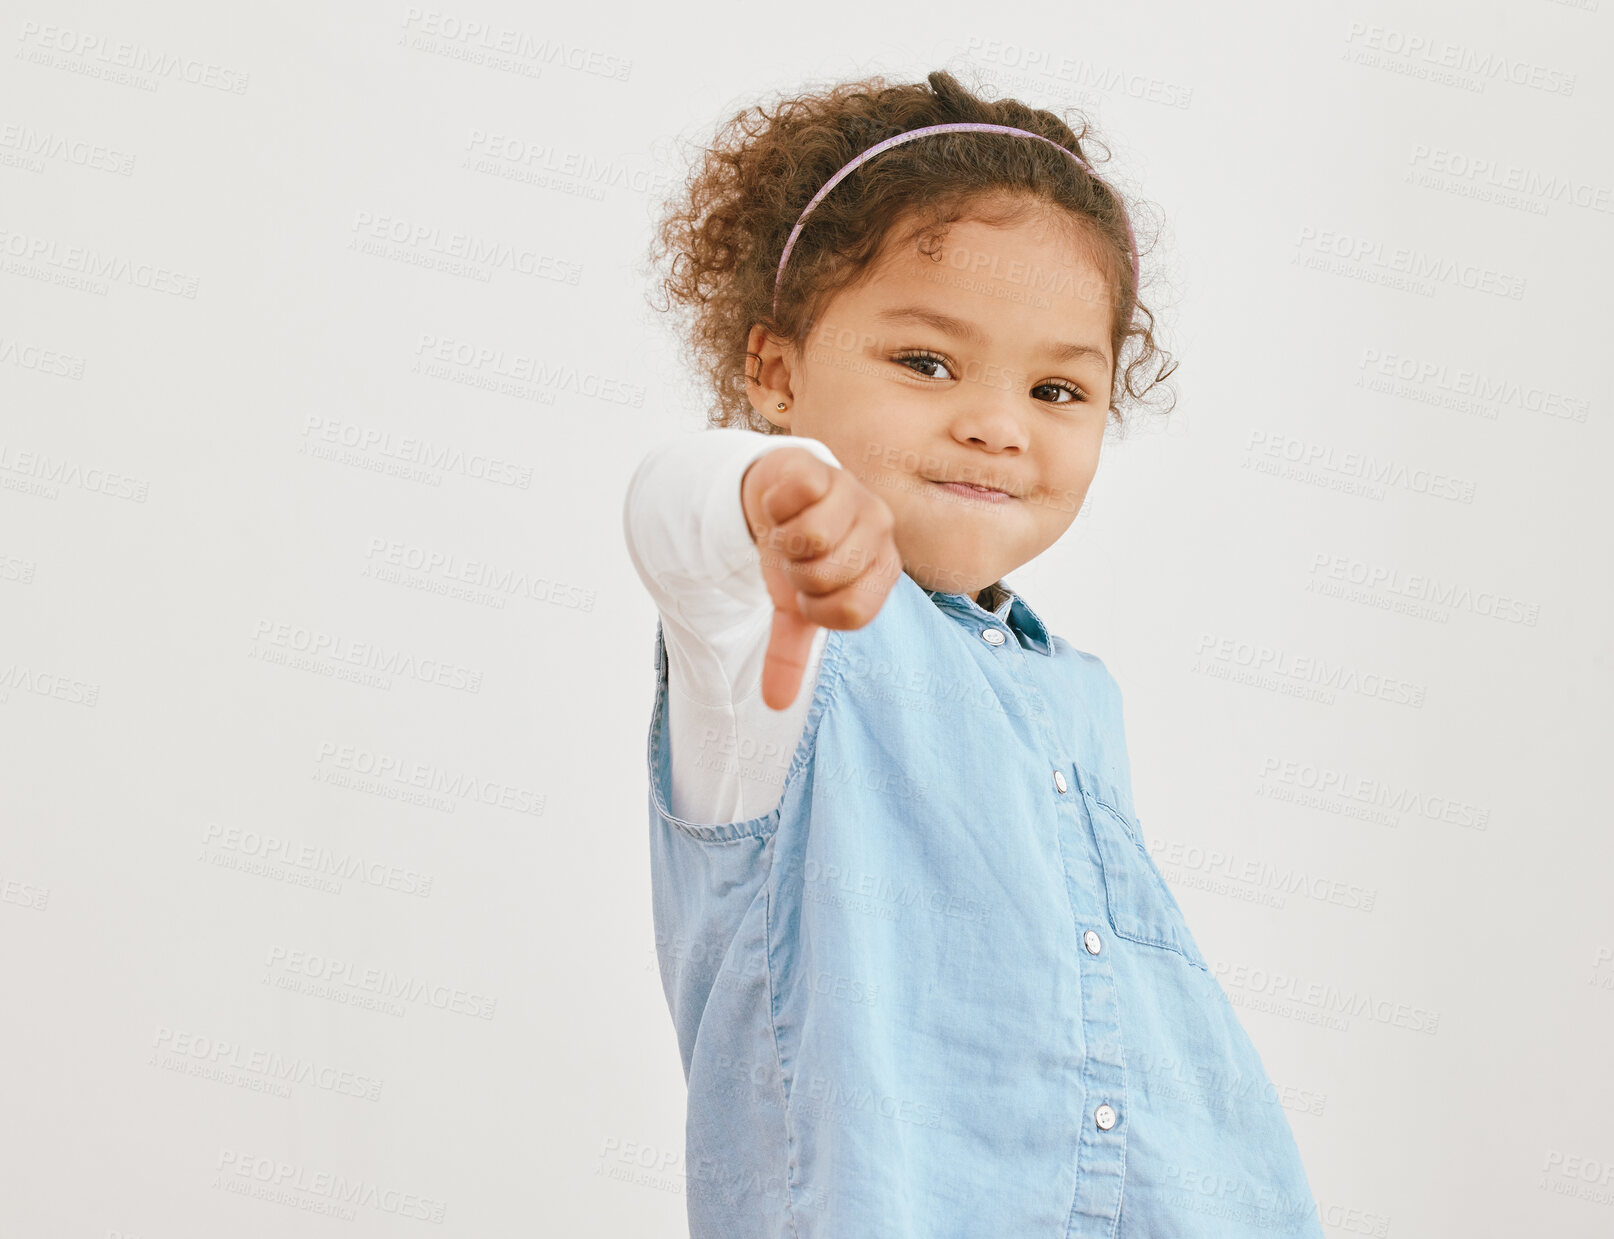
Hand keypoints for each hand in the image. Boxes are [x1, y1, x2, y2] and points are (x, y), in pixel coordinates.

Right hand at [740, 446, 901, 709]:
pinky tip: (782, 503)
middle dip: (796, 574)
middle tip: (796, 559)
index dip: (815, 610)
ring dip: (783, 540)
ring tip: (788, 531)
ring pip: (813, 536)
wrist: (776, 495)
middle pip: (829, 575)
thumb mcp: (793, 605)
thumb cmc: (798, 554)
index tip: (806, 596)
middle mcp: (879, 530)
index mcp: (882, 570)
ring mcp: (854, 494)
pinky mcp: (824, 468)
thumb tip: (776, 704)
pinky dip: (775, 506)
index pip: (853, 613)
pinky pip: (799, 495)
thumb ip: (790, 652)